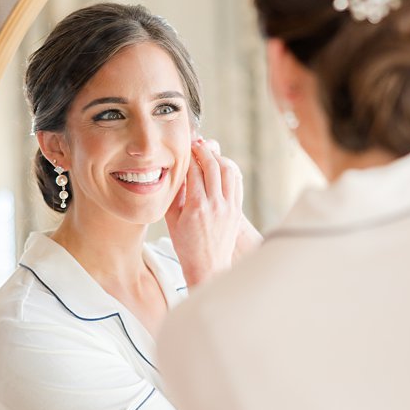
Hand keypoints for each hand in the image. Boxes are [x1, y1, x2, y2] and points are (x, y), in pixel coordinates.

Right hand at [166, 138, 244, 286]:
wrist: (208, 265)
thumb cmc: (186, 246)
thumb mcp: (172, 220)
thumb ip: (175, 196)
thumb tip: (178, 175)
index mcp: (196, 207)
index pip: (194, 171)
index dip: (189, 157)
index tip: (184, 150)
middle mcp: (215, 205)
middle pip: (213, 166)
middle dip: (204, 151)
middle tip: (197, 144)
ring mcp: (229, 207)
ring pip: (228, 171)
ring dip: (218, 158)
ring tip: (209, 154)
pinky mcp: (237, 210)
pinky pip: (236, 182)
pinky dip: (229, 171)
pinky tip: (221, 168)